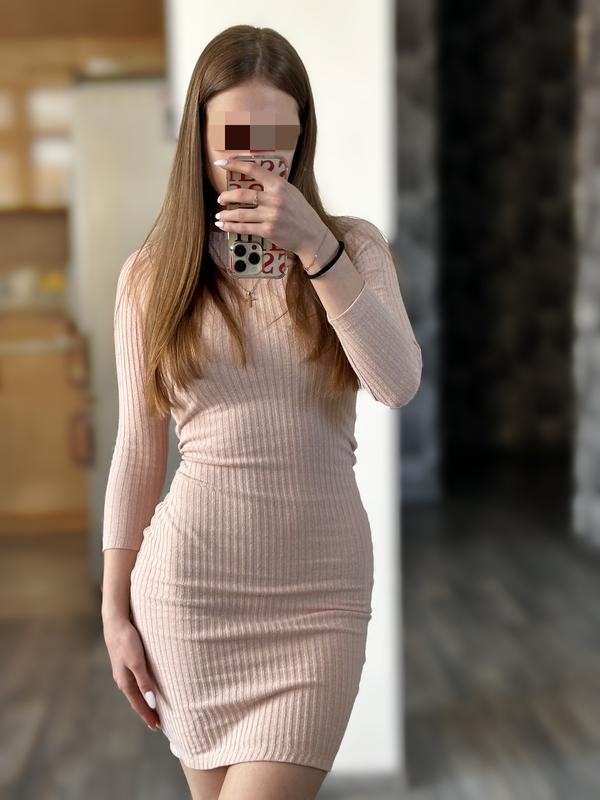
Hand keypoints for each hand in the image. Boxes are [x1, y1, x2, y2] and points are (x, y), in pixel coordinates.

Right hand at [103, 616, 160, 730]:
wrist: (115, 623)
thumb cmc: (127, 641)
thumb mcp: (137, 662)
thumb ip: (144, 681)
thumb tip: (151, 702)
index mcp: (125, 682)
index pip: (139, 704)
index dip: (148, 715)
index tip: (157, 727)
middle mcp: (123, 680)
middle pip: (136, 700)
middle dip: (146, 712)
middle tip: (157, 724)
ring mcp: (122, 672)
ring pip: (135, 692)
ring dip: (144, 701)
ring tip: (153, 709)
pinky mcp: (125, 663)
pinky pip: (134, 682)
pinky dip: (142, 690)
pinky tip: (145, 688)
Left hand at [213, 157, 328, 255]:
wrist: (312, 235)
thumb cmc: (301, 213)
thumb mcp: (291, 192)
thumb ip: (273, 186)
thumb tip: (254, 181)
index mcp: (279, 185)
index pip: (253, 169)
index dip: (234, 164)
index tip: (221, 163)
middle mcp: (274, 199)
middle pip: (242, 194)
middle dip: (226, 196)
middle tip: (220, 199)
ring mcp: (271, 216)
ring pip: (240, 213)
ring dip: (226, 214)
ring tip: (219, 215)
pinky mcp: (268, 231)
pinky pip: (245, 228)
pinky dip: (232, 227)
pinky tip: (224, 226)